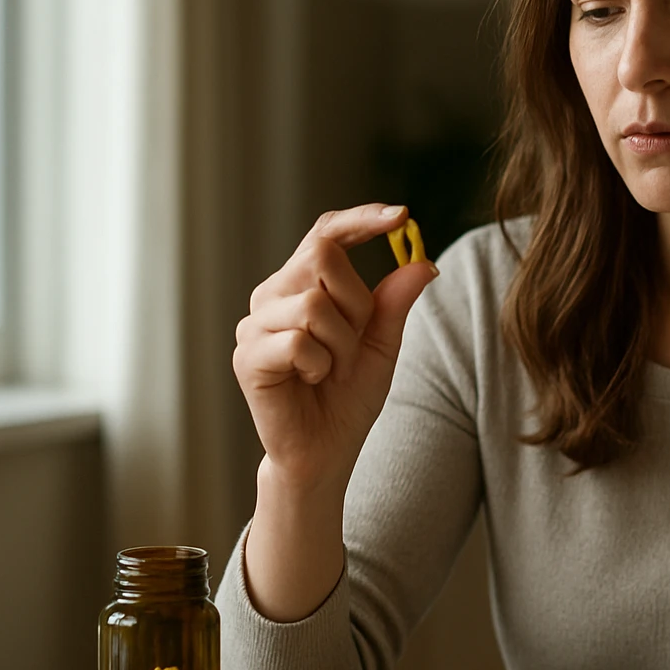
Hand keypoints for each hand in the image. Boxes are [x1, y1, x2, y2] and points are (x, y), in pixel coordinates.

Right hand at [232, 203, 438, 492]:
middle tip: (353, 344)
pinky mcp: (247, 355)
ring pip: (314, 302)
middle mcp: (274, 294)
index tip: (401, 216)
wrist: (324, 453)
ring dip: (340, 344)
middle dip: (356, 302)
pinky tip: (310, 381)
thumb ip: (394, 304)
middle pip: (323, 256)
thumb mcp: (382, 346)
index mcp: (303, 284)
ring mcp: (255, 323)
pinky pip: (299, 340)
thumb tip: (421, 262)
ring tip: (331, 370)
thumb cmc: (347, 398)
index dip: (361, 219)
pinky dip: (319, 365)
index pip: (326, 233)